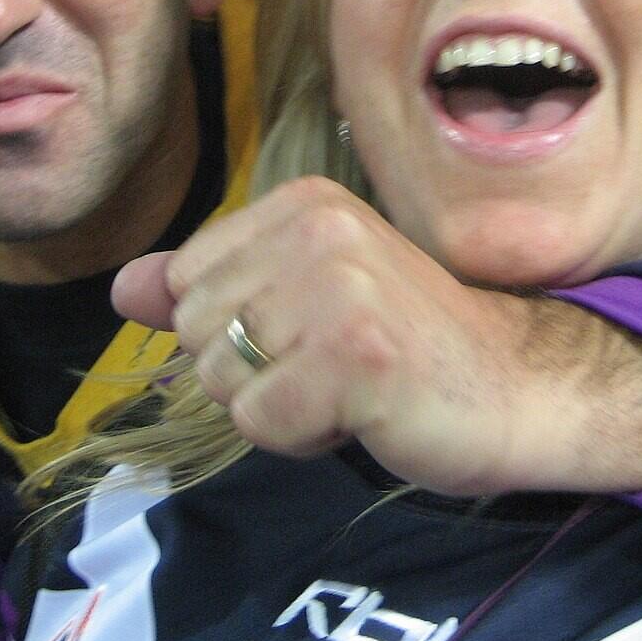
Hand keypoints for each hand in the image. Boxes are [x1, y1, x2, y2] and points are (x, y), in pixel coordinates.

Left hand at [112, 177, 551, 495]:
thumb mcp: (303, 298)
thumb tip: (125, 289)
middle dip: (252, 372)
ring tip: (349, 387)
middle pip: (196, 331)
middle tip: (335, 365)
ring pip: (222, 379)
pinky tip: (361, 414)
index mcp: (304, 203)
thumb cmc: (408, 344)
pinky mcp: (354, 356)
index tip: (315, 331)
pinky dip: (301, 437)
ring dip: (278, 407)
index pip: (188, 279)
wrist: (516, 385)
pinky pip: (260, 422)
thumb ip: (212, 287)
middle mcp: (319, 230)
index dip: (237, 328)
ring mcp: (339, 289)